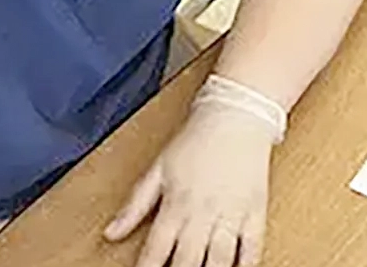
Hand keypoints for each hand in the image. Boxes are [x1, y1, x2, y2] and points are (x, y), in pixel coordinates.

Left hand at [105, 104, 275, 266]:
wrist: (237, 114)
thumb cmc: (197, 138)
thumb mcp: (158, 168)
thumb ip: (135, 205)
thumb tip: (110, 233)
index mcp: (176, 203)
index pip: (155, 251)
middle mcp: (203, 212)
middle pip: (188, 262)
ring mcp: (231, 213)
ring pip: (220, 261)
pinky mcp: (255, 211)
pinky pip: (252, 248)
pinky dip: (246, 265)